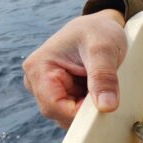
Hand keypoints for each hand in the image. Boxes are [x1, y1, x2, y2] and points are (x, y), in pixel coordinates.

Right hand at [22, 9, 127, 127]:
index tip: (103, 108)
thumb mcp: (104, 49)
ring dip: (88, 109)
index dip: (79, 114)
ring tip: (102, 87)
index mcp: (38, 68)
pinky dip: (89, 107)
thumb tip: (106, 107)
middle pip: (59, 114)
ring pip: (68, 116)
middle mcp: (36, 81)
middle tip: (107, 94)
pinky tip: (98, 92)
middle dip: (85, 111)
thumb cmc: (99, 31)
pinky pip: (74, 111)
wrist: (100, 26)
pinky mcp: (59, 93)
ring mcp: (46, 89)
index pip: (53, 106)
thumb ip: (104, 77)